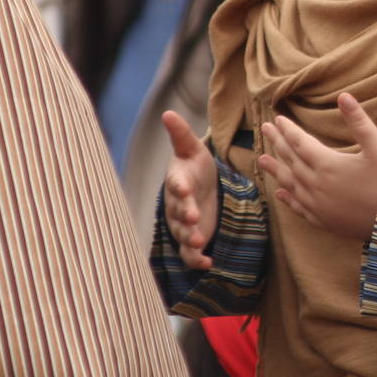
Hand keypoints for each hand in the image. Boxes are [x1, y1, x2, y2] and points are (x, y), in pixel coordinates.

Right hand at [162, 110, 217, 270]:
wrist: (201, 185)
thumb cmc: (195, 166)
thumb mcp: (192, 148)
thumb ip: (181, 134)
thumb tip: (167, 113)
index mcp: (178, 181)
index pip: (175, 184)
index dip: (179, 187)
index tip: (184, 188)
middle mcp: (177, 204)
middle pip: (178, 212)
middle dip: (185, 216)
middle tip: (193, 218)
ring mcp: (183, 223)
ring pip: (183, 234)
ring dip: (190, 239)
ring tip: (199, 242)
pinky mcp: (192, 239)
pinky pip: (190, 254)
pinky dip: (197, 260)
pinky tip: (208, 264)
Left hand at [258, 93, 376, 238]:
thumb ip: (359, 121)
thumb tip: (344, 95)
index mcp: (327, 164)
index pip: (299, 142)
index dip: (288, 129)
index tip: (277, 118)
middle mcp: (316, 185)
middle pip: (290, 160)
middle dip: (277, 143)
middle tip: (264, 129)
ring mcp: (318, 206)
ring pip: (290, 184)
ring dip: (276, 170)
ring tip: (261, 159)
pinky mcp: (324, 221)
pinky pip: (299, 208)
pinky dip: (287, 199)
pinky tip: (279, 194)